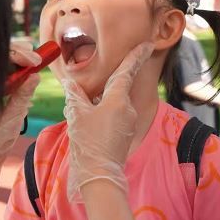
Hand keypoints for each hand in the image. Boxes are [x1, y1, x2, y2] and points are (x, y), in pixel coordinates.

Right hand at [62, 42, 153, 201]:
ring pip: (114, 104)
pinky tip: (90, 125)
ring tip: (82, 115)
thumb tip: (70, 84)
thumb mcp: (77, 116)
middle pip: (116, 89)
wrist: (99, 175)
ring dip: (100, 104)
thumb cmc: (88, 143)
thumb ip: (75, 96)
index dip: (136, 56)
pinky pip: (114, 117)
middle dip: (103, 87)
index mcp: (118, 99)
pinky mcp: (125, 134)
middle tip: (86, 91)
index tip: (148, 43)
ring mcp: (128, 122)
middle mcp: (128, 109)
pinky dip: (103, 115)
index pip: (127, 71)